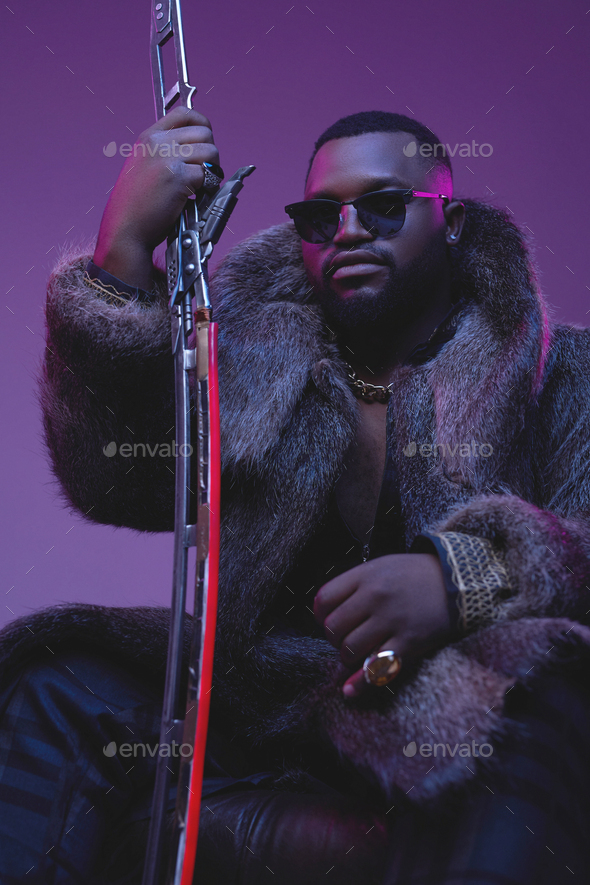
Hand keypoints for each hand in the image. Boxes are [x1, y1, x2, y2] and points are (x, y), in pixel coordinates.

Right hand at [94, 107, 219, 289]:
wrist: (125, 229)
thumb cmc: (136, 205)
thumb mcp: (144, 166)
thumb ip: (165, 151)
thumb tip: (197, 146)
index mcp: (148, 137)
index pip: (184, 114)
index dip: (202, 125)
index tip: (206, 141)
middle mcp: (157, 142)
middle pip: (204, 133)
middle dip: (210, 155)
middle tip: (204, 174)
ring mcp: (167, 157)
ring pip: (211, 152)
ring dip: (212, 171)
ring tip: (200, 187)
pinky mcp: (178, 176)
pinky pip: (207, 175)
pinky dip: (207, 189)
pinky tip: (195, 198)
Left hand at [313, 553, 450, 697]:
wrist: (457, 581)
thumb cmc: (414, 575)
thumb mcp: (382, 566)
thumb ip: (354, 586)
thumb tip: (327, 616)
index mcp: (365, 575)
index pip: (324, 599)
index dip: (319, 616)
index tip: (326, 622)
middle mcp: (375, 596)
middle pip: (333, 628)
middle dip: (334, 639)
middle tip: (345, 640)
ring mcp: (392, 620)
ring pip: (350, 649)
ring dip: (348, 658)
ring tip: (357, 654)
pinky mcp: (409, 642)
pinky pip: (377, 668)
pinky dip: (360, 683)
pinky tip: (350, 691)